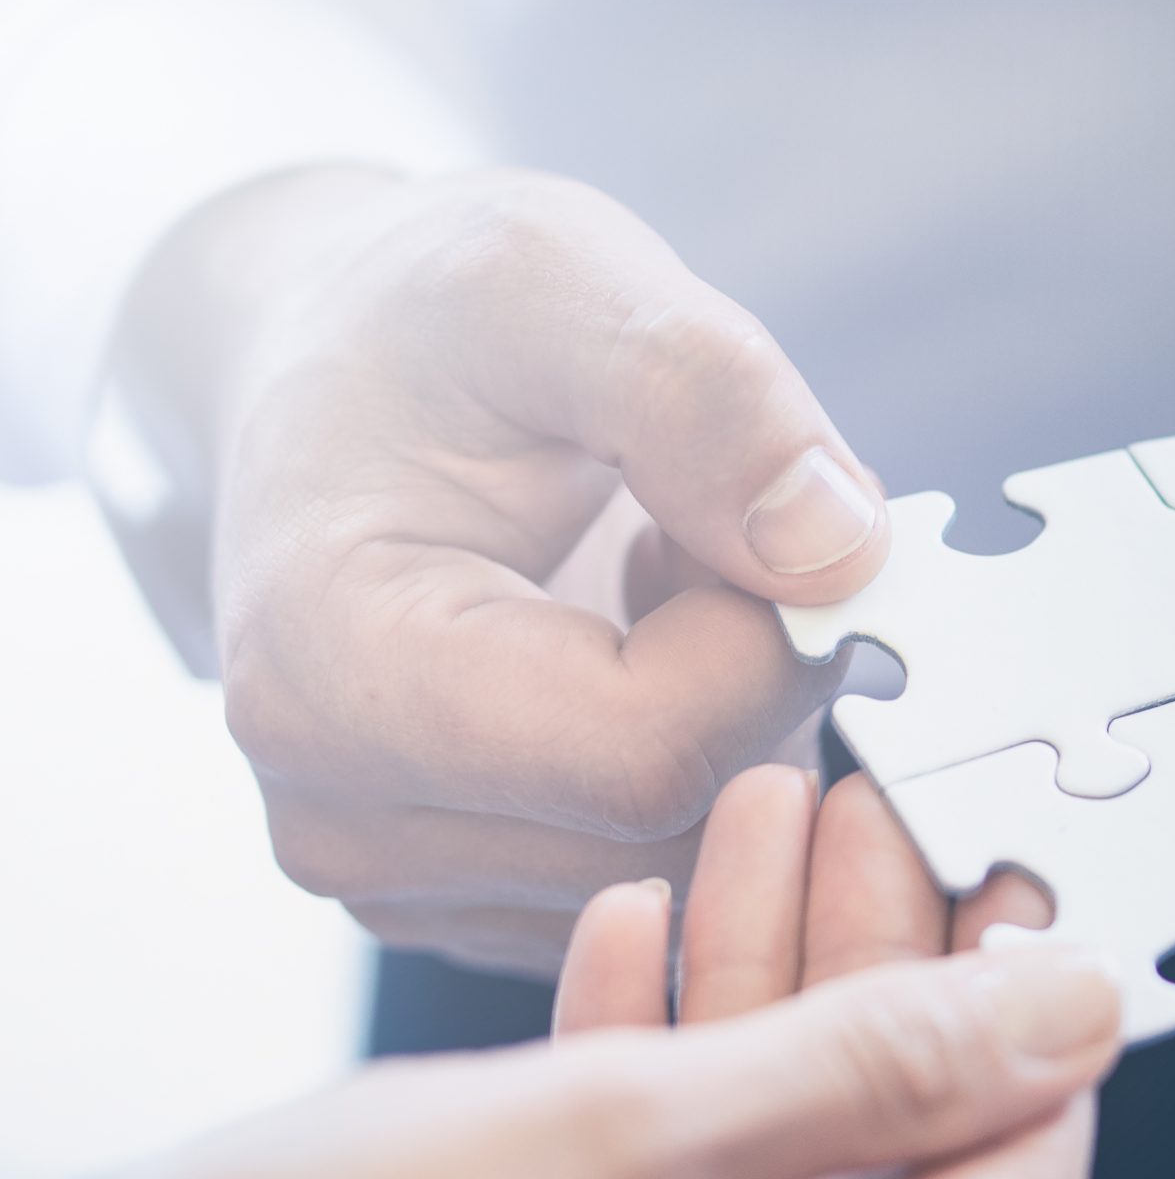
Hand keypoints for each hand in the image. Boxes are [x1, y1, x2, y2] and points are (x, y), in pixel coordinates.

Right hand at [0, 853, 1115, 1178]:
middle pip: (900, 1172)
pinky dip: (677, 1085)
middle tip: (861, 812)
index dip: (1023, 1014)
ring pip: (788, 1177)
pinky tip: (654, 938)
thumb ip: (871, 1063)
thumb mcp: (614, 1133)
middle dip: (873, 971)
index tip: (1006, 873)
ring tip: (758, 824)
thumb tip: (1068, 1007)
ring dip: (767, 998)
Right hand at [111, 164, 892, 971]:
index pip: (645, 754)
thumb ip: (703, 395)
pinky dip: (720, 761)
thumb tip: (842, 554)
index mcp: (329, 679)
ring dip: (748, 713)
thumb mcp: (558, 275)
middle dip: (761, 671)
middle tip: (707, 527)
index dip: (767, 640)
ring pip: (705, 858)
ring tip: (664, 573)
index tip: (770, 512)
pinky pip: (686, 872)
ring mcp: (417, 886)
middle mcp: (348, 823)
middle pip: (683, 821)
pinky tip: (650, 650)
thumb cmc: (433, 323)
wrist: (342, 380)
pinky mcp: (491, 903)